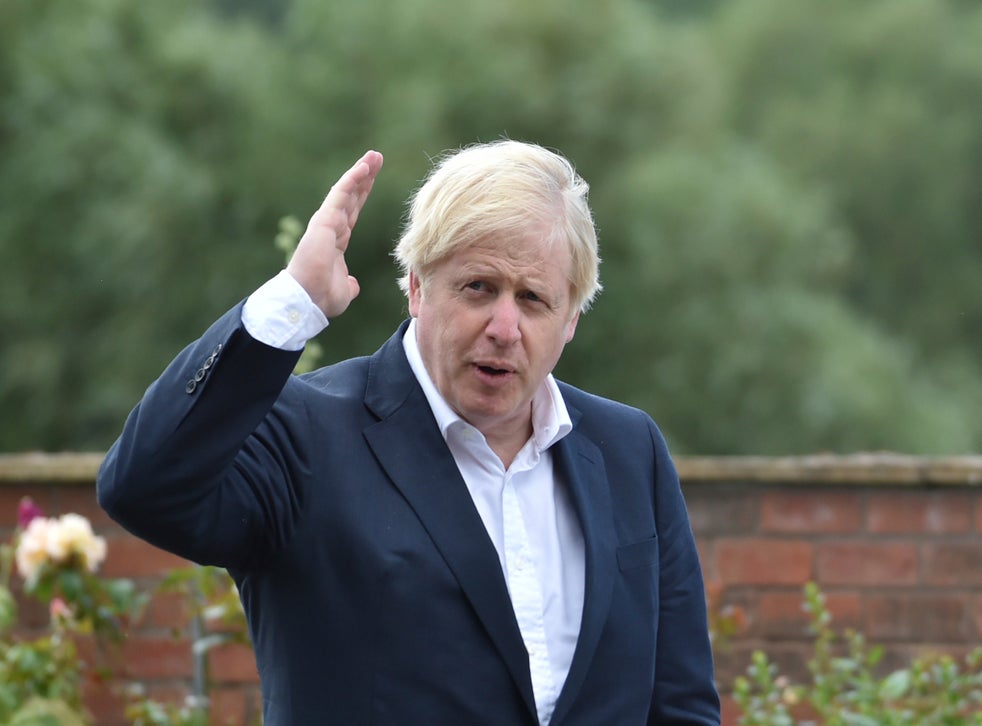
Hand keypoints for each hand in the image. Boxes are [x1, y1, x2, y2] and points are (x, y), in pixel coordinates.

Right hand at [287, 150, 383, 318]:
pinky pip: (340, 196)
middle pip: (351, 196)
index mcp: (336, 241)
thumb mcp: (344, 290)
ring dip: (360, 172)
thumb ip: (349, 284)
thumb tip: (353, 284)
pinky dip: (351, 181)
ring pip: (346, 191)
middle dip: (364, 177)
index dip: (363, 193)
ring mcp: (326, 223)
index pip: (352, 211)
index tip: (372, 177)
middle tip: (376, 157)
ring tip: (374, 156)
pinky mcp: (323, 221)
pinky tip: (363, 168)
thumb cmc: (321, 297)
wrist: (307, 300)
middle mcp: (331, 228)